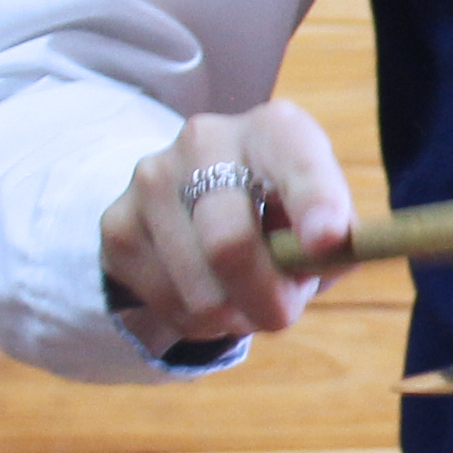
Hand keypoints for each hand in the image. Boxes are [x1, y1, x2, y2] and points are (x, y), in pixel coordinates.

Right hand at [101, 101, 355, 349]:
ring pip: (199, 291)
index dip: (315, 202)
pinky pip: (167, 304)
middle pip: (230, 243)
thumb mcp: (320, 219)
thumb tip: (325, 252)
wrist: (195, 200)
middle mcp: (206, 140)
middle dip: (266, 300)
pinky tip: (206, 293)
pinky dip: (198, 322)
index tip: (327, 242)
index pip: (296, 160)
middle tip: (280, 315)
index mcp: (274, 130)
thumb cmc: (281, 215)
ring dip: (233, 317)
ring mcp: (152, 179)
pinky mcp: (117, 223)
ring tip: (242, 298)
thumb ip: (336, 241)